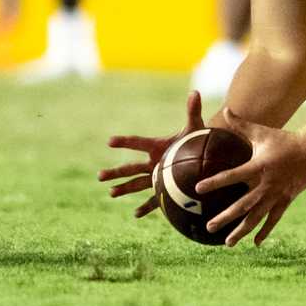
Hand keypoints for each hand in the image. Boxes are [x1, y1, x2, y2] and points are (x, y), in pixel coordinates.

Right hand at [98, 89, 207, 218]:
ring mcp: (159, 176)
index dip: (125, 142)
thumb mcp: (195, 126)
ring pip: (138, 184)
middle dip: (116, 172)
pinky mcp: (167, 188)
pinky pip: (155, 200)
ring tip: (112, 193)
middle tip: (100, 176)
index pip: (138, 143)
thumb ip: (193, 110)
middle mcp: (154, 161)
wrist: (205, 155)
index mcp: (157, 146)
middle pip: (131, 167)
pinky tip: (136, 214)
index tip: (110, 141)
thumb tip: (195, 92)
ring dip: (125, 189)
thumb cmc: (198, 139)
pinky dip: (146, 207)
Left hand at [196, 121, 305, 247]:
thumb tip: (225, 110)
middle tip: (209, 227)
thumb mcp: (261, 132)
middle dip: (225, 217)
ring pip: (256, 217)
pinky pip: (273, 219)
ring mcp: (276, 195)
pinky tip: (255, 243)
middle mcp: (266, 184)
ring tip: (227, 243)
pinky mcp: (285, 201)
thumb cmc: (283, 140)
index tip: (198, 189)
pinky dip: (264, 231)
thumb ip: (241, 124)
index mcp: (258, 166)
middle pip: (242, 205)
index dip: (215, 182)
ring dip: (241, 230)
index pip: (232, 176)